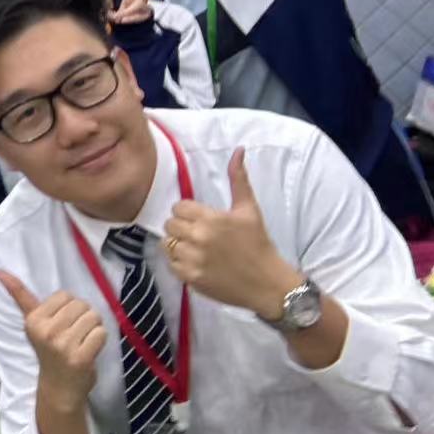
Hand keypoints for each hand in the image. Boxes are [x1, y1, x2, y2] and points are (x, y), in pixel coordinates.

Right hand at [0, 271, 105, 406]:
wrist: (59, 388)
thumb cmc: (49, 350)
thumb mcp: (33, 323)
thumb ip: (20, 296)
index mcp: (33, 320)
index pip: (64, 295)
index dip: (68, 308)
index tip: (60, 325)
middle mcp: (46, 331)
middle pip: (81, 305)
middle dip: (82, 317)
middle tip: (73, 335)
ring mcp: (64, 345)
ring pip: (93, 317)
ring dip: (93, 328)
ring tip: (82, 342)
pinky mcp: (81, 357)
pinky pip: (101, 333)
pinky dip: (99, 340)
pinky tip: (89, 351)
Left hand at [162, 148, 298, 316]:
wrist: (267, 283)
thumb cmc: (259, 244)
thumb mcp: (250, 210)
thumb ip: (238, 180)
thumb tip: (238, 150)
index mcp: (211, 219)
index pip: (179, 207)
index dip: (188, 212)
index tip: (200, 219)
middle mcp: (198, 238)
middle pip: (170, 224)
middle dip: (181, 227)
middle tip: (197, 234)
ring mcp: (192, 259)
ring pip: (167, 244)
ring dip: (177, 245)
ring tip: (195, 248)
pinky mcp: (190, 277)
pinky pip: (170, 264)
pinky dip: (179, 263)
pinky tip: (195, 262)